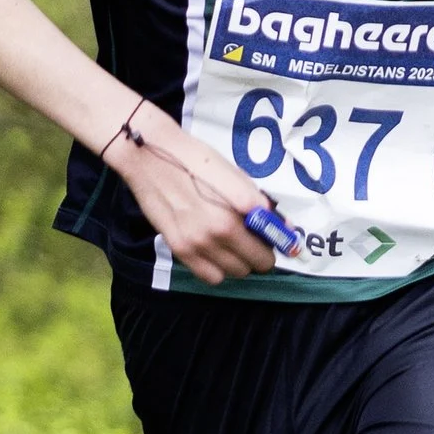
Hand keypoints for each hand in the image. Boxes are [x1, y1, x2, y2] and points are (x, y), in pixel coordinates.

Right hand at [107, 107, 278, 281]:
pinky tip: (215, 252)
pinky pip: (210, 277)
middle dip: (259, 254)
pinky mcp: (179, 249)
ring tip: (232, 244)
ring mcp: (196, 245)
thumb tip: (284, 227)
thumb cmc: (196, 160)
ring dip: (239, 263)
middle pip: (254, 265)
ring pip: (234, 273)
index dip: (274, 243)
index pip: (269, 248)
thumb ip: (260, 203)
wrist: (150, 157)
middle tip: (251, 239)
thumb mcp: (235, 175)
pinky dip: (218, 269)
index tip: (270, 237)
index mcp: (235, 214)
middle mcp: (217, 234)